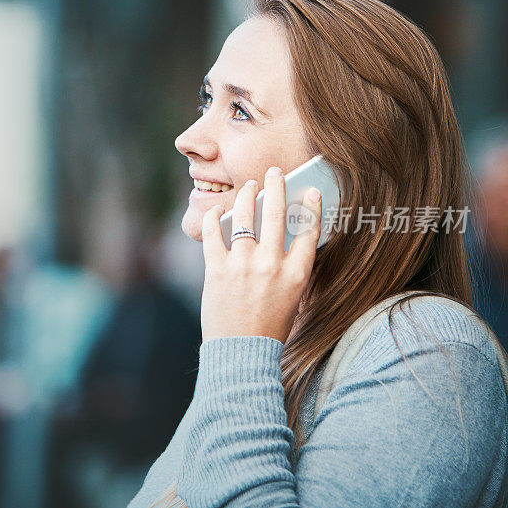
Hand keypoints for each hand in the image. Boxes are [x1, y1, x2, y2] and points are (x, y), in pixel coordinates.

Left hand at [199, 166, 321, 343]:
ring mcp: (242, 264)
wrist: (240, 352)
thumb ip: (290, 269)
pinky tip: (218, 210)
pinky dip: (214, 217)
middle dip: (276, 186)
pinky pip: (214, 232)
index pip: (309, 231)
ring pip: (245, 215)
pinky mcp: (216, 268)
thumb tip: (283, 238)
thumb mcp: (292, 298)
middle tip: (274, 172)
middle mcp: (271, 264)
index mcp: (296, 274)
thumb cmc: (268, 328)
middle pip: (275, 213)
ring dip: (247, 195)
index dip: (311, 208)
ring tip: (249, 186)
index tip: (311, 192)